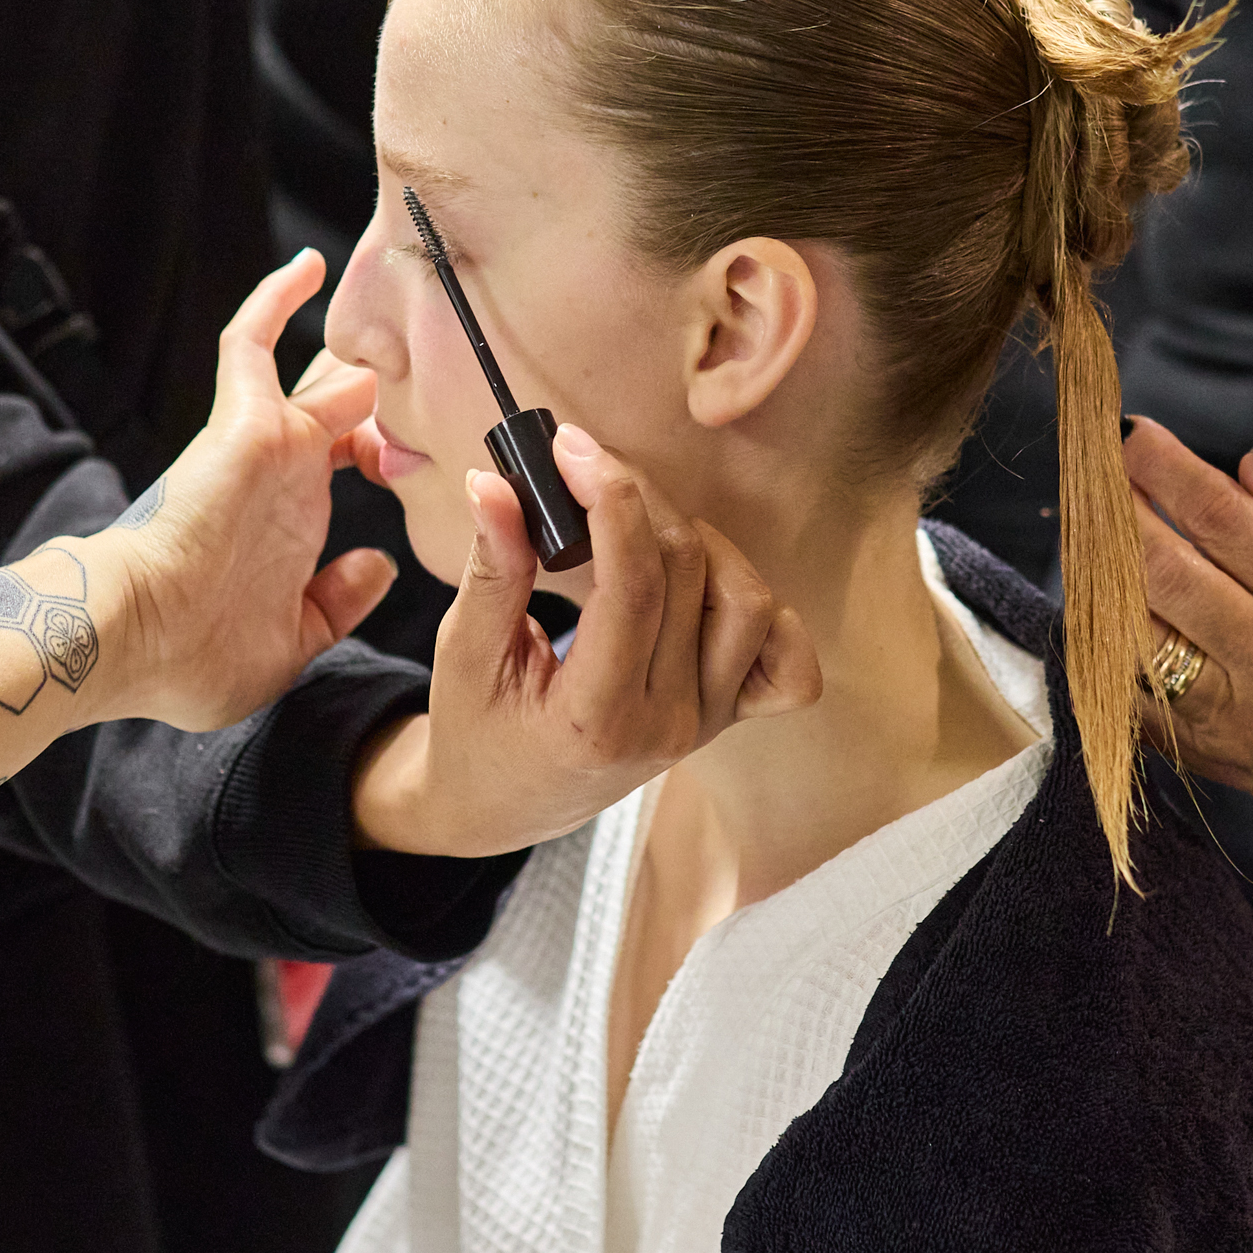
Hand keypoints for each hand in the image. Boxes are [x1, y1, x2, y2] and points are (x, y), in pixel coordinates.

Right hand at [91, 251, 397, 729]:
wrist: (131, 641)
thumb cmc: (190, 660)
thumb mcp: (290, 643)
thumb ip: (337, 603)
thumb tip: (380, 564)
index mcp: (292, 519)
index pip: (344, 461)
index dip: (390, 450)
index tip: (425, 452)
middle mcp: (284, 473)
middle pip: (345, 407)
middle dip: (388, 396)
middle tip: (432, 375)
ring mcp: (267, 443)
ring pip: (326, 372)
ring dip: (363, 350)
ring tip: (407, 303)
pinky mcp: (245, 421)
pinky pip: (254, 338)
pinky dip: (277, 297)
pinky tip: (310, 265)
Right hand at [353, 426, 822, 854]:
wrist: (505, 805)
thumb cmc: (476, 732)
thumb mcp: (464, 655)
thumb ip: (491, 570)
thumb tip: (495, 483)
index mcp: (597, 717)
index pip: (633, 588)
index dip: (609, 501)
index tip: (570, 447)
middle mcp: (669, 723)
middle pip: (689, 575)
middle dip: (640, 499)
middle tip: (587, 466)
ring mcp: (708, 722)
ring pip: (748, 603)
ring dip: (699, 542)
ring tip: (637, 526)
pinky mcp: (727, 716)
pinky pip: (788, 664)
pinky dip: (765, 612)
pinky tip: (706, 585)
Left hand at [1123, 417, 1252, 846]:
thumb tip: (1251, 465)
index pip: (1226, 522)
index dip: (1167, 470)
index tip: (1131, 433)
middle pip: (1164, 573)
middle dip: (1115, 510)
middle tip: (1095, 469)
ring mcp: (1229, 717)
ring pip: (1130, 633)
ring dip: (1095, 572)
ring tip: (1090, 528)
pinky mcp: (1194, 752)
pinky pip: (1123, 687)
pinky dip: (1098, 639)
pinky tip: (1100, 598)